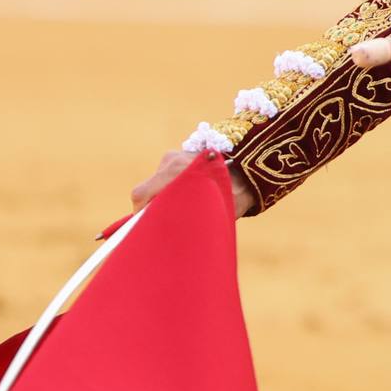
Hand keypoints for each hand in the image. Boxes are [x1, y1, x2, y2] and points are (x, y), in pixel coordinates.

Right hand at [132, 149, 257, 217]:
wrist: (251, 168)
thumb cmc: (235, 194)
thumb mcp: (211, 214)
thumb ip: (184, 220)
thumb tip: (163, 235)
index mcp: (177, 173)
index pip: (141, 195)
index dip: (140, 215)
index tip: (144, 229)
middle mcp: (171, 160)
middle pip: (146, 191)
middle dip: (152, 208)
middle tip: (164, 224)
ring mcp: (173, 155)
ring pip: (156, 184)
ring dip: (163, 198)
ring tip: (183, 209)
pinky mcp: (177, 155)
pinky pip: (165, 177)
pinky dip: (171, 188)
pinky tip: (187, 196)